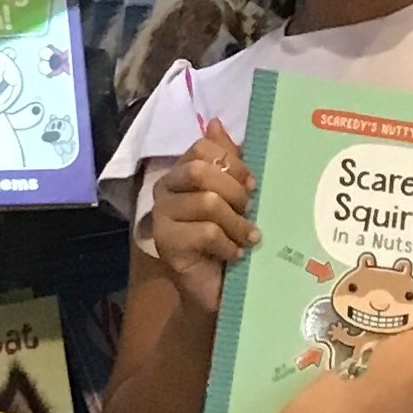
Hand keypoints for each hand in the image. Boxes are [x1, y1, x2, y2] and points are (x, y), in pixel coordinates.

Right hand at [150, 121, 258, 317]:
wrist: (215, 290)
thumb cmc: (228, 239)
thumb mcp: (234, 196)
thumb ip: (227, 160)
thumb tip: (216, 122)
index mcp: (180, 173)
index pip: (202, 148)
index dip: (233, 163)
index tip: (251, 184)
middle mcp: (164, 190)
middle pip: (202, 171)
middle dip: (235, 192)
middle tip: (249, 212)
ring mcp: (161, 217)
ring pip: (208, 202)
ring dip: (237, 223)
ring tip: (246, 238)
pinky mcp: (166, 243)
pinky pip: (205, 232)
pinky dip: (228, 244)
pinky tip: (233, 254)